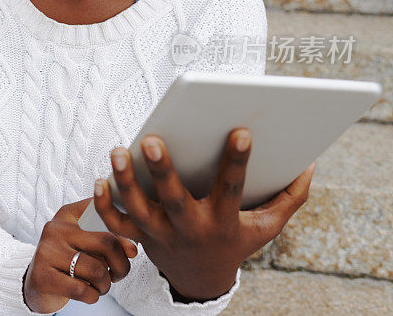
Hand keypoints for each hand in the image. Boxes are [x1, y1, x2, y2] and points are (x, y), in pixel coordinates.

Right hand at [23, 198, 138, 311]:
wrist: (37, 282)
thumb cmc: (69, 260)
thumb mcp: (86, 243)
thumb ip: (110, 239)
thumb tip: (133, 250)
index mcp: (68, 214)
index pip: (104, 214)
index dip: (125, 234)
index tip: (131, 250)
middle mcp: (55, 228)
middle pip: (106, 243)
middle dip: (121, 265)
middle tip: (118, 275)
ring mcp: (47, 252)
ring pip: (96, 270)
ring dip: (105, 285)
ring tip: (100, 286)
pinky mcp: (42, 277)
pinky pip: (82, 290)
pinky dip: (92, 296)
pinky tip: (88, 293)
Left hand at [93, 128, 315, 301]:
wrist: (201, 279)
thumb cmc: (235, 241)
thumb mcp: (266, 227)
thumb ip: (290, 198)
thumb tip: (310, 164)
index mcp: (222, 221)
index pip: (231, 188)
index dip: (237, 161)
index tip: (240, 130)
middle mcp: (189, 227)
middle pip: (173, 200)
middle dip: (163, 171)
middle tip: (153, 139)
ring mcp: (159, 234)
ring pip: (136, 210)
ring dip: (124, 182)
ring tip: (117, 152)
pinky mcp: (138, 236)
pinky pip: (116, 223)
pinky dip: (102, 204)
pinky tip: (98, 180)